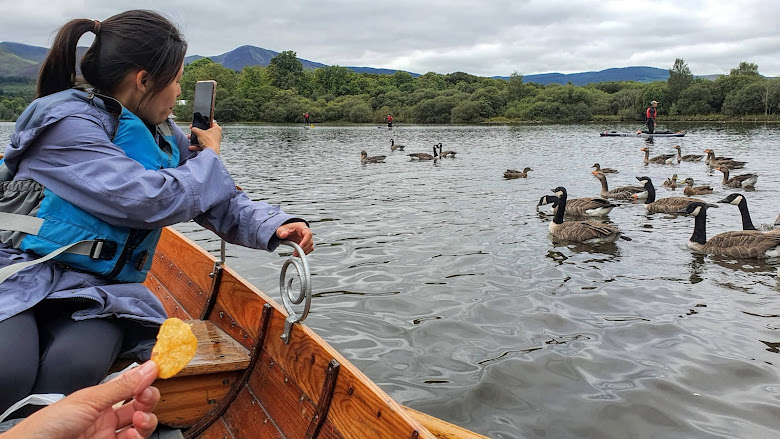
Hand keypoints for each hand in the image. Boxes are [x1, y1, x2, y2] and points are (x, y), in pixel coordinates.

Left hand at [7, 361, 159, 438]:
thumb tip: (148, 367)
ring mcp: (108, 435)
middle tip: (146, 396)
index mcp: (100, 399)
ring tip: (139, 420)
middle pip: (140, 406)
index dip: (144, 382)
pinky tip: (132, 434)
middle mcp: (106, 417)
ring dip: (146, 420)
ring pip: (140, 426)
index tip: (156, 374)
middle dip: (148, 399)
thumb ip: (122, 385)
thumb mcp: (90, 399)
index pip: (130, 387)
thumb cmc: (50, 424)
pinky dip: (137, 437)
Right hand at [189, 121, 221, 154]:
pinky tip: (191, 147)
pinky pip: (203, 145)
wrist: (210, 153)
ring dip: (196, 139)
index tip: (198, 123)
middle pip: (205, 131)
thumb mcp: (199, 133)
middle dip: (197, 132)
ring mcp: (214, 141)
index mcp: (217, 129)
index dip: (204, 122)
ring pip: (203, 139)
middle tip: (193, 131)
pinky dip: (197, 146)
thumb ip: (195, 129)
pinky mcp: (211, 147)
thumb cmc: (209, 142)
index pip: (211, 122)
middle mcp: (216, 135)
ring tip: (190, 138)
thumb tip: (193, 129)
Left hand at [276, 222, 313, 256]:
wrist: (285, 231)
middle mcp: (305, 233)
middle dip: (304, 248)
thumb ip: (281, 231)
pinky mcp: (305, 244)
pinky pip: (308, 249)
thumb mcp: (281, 229)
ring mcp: (306, 239)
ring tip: (296, 254)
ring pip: (310, 246)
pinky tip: (298, 254)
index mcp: (302, 227)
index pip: (308, 234)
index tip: (300, 247)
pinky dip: (304, 252)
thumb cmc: (285, 228)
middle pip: (310, 241)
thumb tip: (283, 234)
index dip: (305, 241)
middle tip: (296, 253)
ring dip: (304, 251)